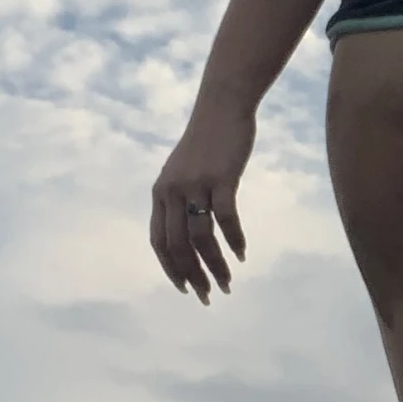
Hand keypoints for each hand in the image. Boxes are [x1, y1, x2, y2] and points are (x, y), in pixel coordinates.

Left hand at [150, 105, 254, 303]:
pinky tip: (242, 253)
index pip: (159, 242)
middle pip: (179, 246)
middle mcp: (172, 192)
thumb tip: (188, 232)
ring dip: (215, 265)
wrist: (221, 106)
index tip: (186, 289)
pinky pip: (226, 218)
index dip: (171, 270)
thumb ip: (181, 199)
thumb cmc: (207, 141)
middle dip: (194, 276)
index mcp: (160, 194)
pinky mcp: (221, 178)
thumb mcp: (184, 171)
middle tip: (210, 295)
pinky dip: (234, 239)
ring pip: (201, 237)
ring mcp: (196, 184)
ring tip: (228, 282)